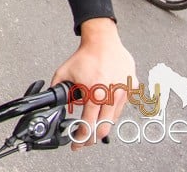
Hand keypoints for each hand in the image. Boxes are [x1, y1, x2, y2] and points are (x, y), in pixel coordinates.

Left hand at [50, 18, 135, 150]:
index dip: (81, 138)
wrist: (103, 42)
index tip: (76, 145)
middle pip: (103, 128)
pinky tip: (102, 110)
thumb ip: (58, 90)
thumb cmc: (85, 56)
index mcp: (93, 92)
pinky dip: (110, 112)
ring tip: (91, 127)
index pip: (88, 124)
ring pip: (113, 119)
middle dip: (92, 139)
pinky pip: (120, 108)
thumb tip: (55, 105)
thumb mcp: (64, 73)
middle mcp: (110, 94)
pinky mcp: (131, 89)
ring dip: (102, 126)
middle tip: (84, 142)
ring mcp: (123, 92)